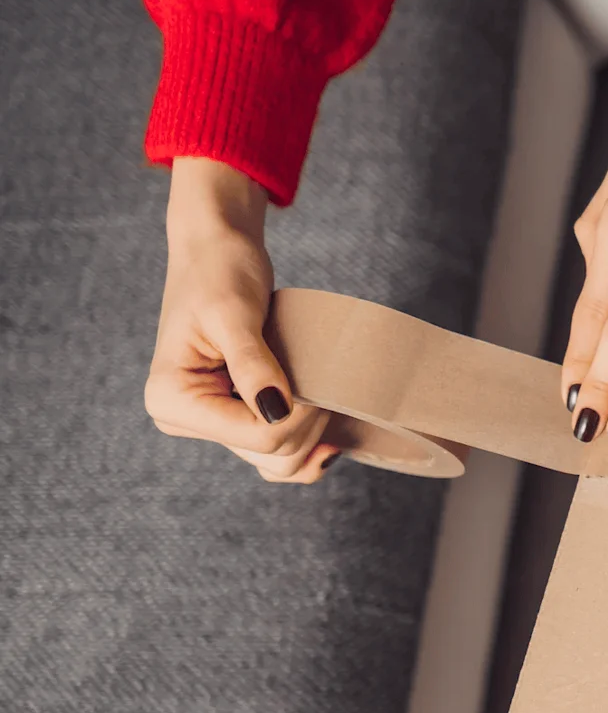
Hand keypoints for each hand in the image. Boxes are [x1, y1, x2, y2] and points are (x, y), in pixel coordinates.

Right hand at [145, 157, 340, 482]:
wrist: (216, 251)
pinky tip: (331, 425)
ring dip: (312, 434)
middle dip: (310, 422)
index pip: (258, 437)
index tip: (317, 375)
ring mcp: (211, 422)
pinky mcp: (235, 417)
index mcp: (170, 400)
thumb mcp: (234, 315)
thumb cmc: (219, 271)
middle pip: (271, 454)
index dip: (302, 414)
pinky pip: (276, 453)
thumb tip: (275, 413)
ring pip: (278, 461)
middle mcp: (184, 420)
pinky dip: (308, 444)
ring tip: (323, 389)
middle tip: (322, 375)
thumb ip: (252, 365)